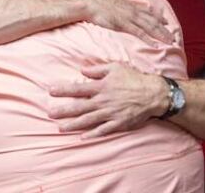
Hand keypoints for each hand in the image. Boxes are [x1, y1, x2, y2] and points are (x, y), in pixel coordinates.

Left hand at [48, 63, 167, 138]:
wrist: (154, 94)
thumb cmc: (134, 79)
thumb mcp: (115, 68)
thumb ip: (97, 69)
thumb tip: (81, 70)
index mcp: (101, 87)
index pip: (78, 89)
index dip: (63, 90)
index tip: (50, 91)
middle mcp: (103, 101)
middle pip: (79, 107)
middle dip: (63, 111)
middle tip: (50, 113)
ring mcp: (111, 114)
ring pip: (88, 120)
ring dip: (73, 124)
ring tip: (60, 127)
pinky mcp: (119, 123)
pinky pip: (104, 130)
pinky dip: (93, 134)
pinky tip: (82, 137)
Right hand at [81, 0, 172, 44]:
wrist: (88, 4)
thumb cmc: (95, 4)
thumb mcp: (110, 2)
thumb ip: (118, 6)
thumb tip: (118, 9)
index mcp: (129, 6)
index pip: (148, 12)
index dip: (158, 17)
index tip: (166, 22)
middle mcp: (132, 11)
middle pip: (152, 21)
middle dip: (164, 29)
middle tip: (172, 37)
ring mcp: (129, 18)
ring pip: (149, 27)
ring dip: (161, 35)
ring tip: (169, 42)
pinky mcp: (123, 25)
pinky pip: (140, 33)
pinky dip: (149, 39)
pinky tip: (155, 45)